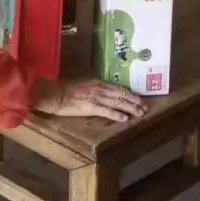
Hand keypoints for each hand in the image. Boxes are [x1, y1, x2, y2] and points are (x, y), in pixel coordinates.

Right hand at [33, 79, 147, 121]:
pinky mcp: (91, 107)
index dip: (129, 93)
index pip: (118, 87)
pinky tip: (125, 118)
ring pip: (118, 102)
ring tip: (141, 113)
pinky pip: (108, 111)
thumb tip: (101, 92)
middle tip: (145, 107)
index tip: (138, 98)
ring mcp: (97, 97)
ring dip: (131, 108)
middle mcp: (100, 88)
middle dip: (135, 101)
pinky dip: (117, 114)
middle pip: (122, 94)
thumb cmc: (64, 89)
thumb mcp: (82, 85)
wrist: (54, 93)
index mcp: (98, 82)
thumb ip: (93, 87)